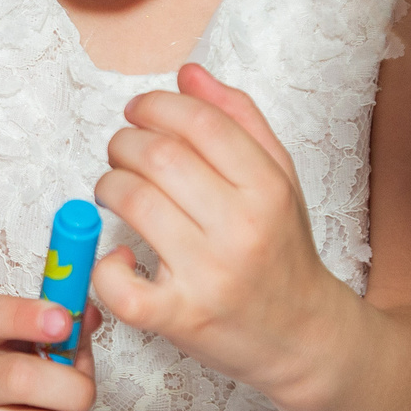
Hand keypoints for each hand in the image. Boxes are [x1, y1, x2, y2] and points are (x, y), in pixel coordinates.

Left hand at [94, 63, 351, 401]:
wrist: (305, 337)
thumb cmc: (283, 252)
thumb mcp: (279, 178)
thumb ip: (238, 119)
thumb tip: (187, 73)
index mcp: (267, 188)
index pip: (198, 122)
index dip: (155, 106)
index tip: (138, 111)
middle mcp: (241, 228)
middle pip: (157, 156)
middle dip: (124, 143)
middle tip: (121, 151)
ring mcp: (209, 275)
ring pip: (132, 202)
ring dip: (108, 187)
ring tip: (114, 191)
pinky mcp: (180, 318)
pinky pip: (119, 284)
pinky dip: (105, 266)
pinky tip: (120, 258)